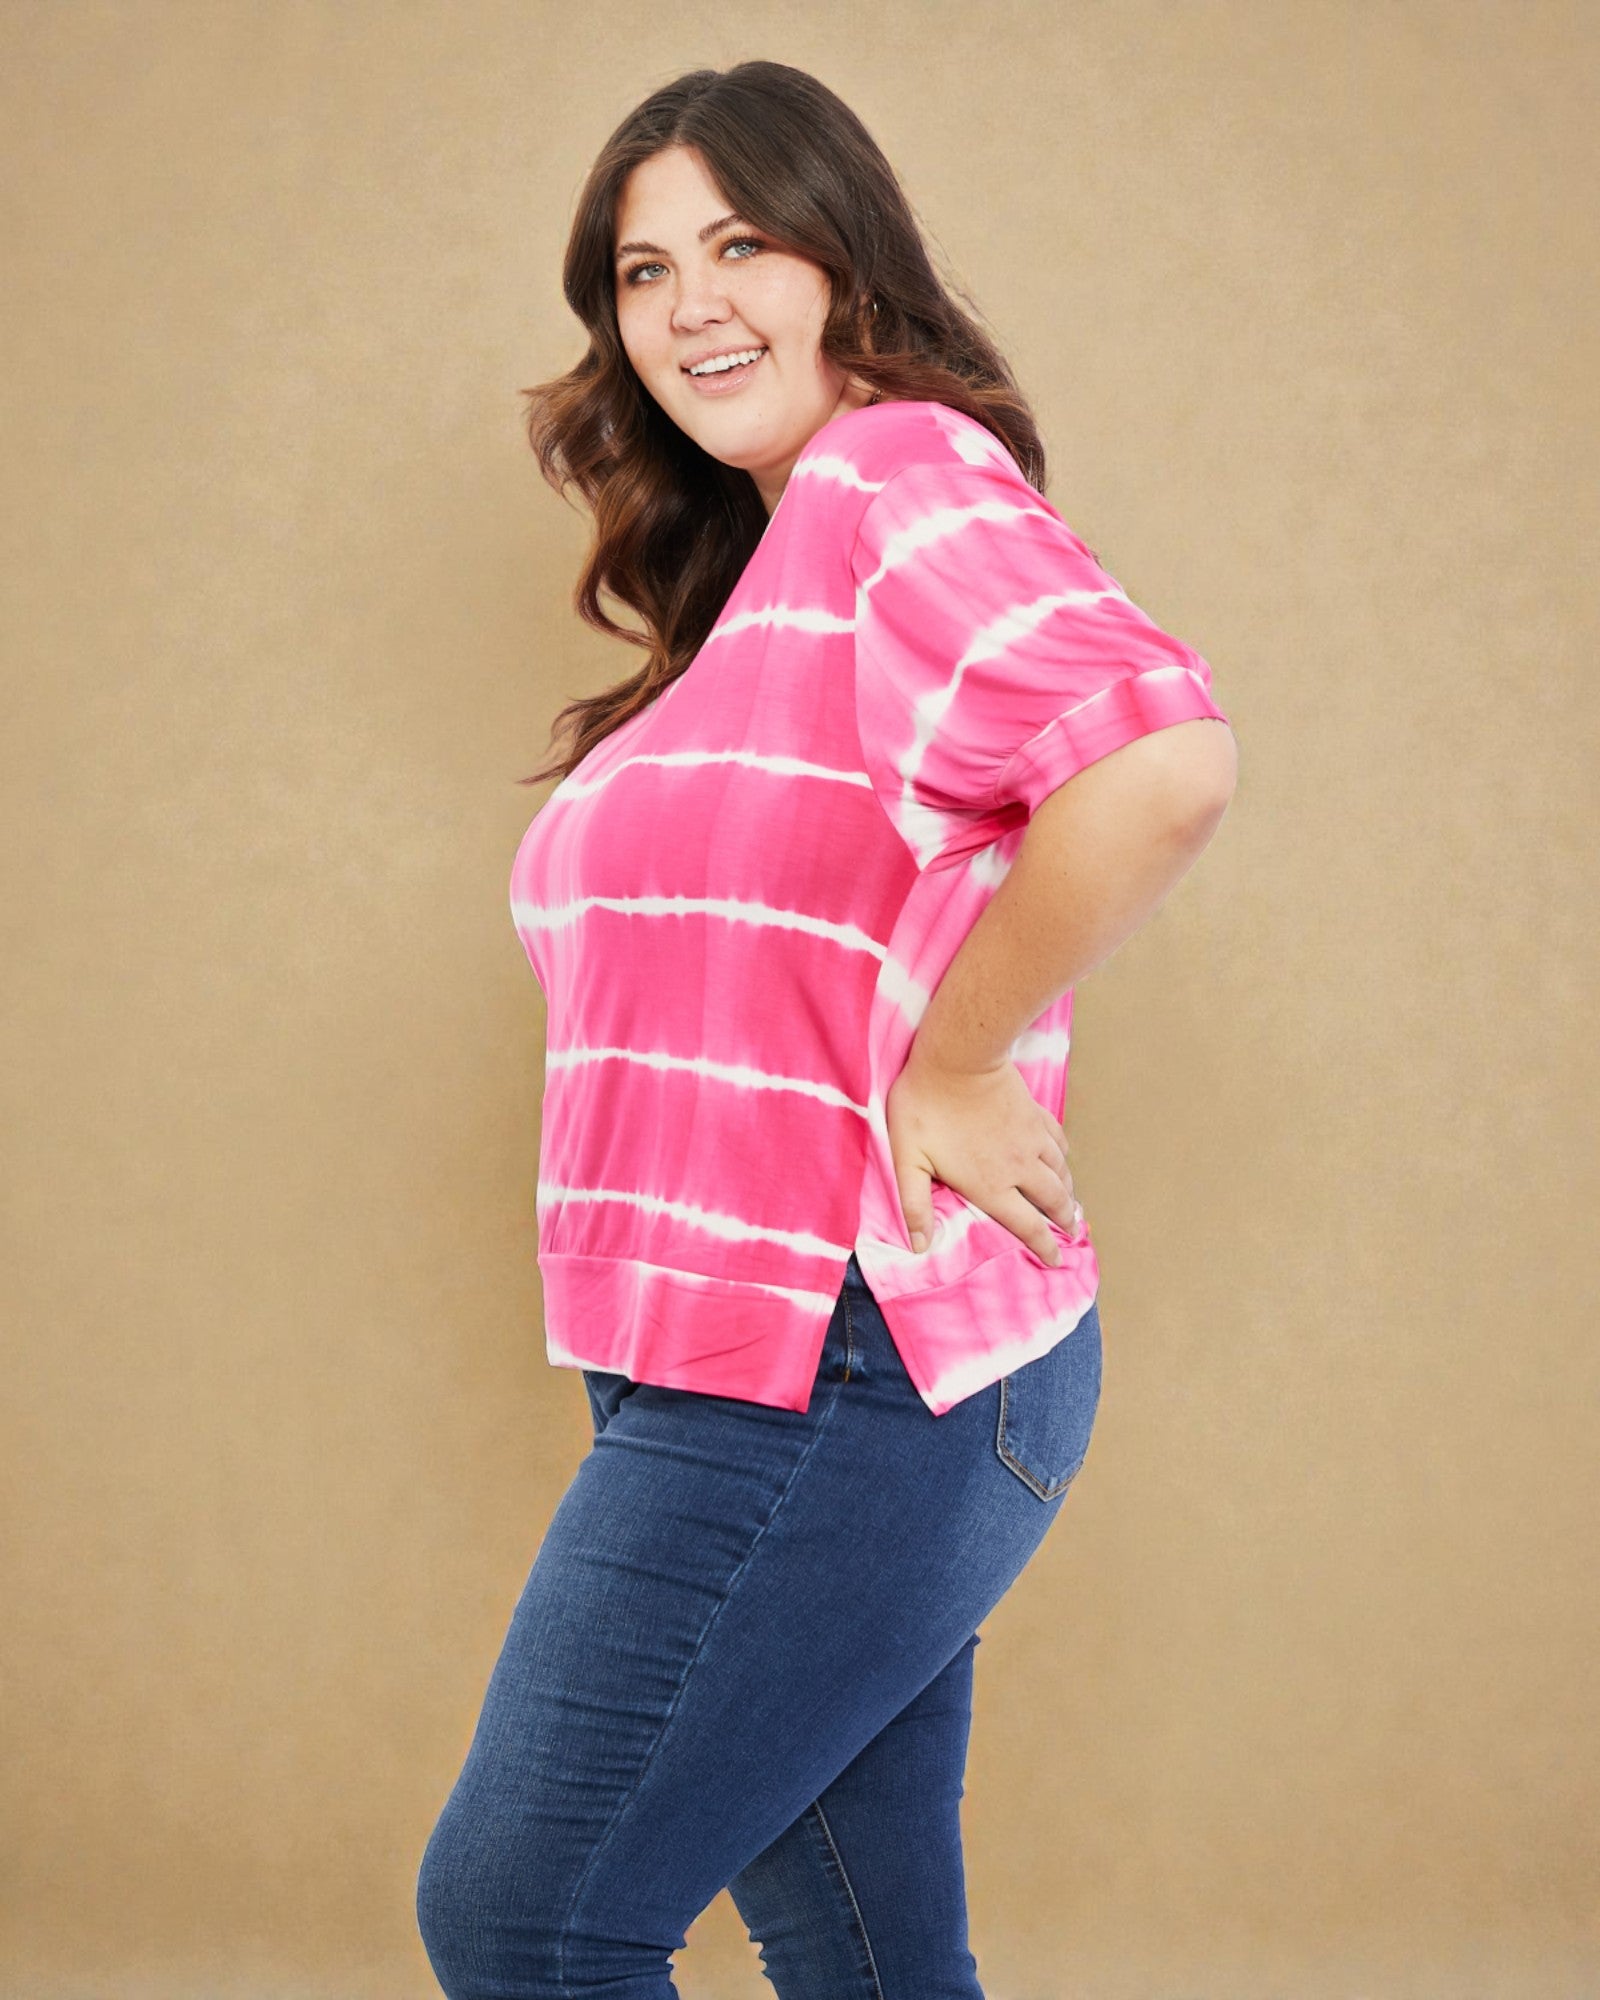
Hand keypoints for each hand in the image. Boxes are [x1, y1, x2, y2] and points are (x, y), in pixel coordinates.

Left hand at [885, 1042, 1082, 1265]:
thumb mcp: (910, 1160)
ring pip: (1060, 1173)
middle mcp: (1019, 1167)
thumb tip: (920, 1246)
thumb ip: (916, 1205)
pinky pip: (1057, 1141)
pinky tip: (1063, 1160)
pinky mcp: (1033, 1114)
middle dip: (1065, 1221)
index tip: (1056, 1260)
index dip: (1044, 1246)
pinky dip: (1064, 1157)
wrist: (959, 1058)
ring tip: (1072, 1205)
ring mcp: (1030, 1139)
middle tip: (1072, 1234)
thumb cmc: (926, 1107)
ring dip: (1068, 1192)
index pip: (1026, 1225)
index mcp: (991, 1185)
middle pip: (1053, 1201)